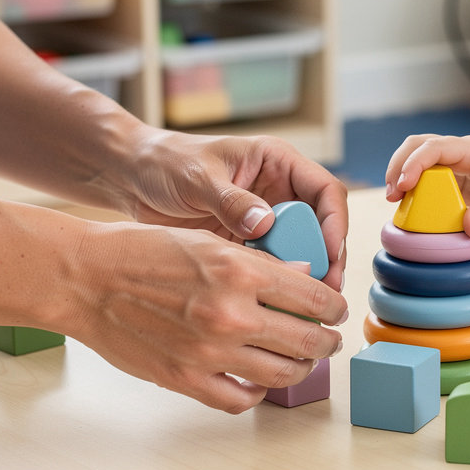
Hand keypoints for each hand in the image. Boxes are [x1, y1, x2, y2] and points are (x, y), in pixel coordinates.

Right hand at [68, 222, 347, 412]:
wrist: (85, 280)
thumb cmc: (141, 252)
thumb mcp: (206, 241)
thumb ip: (259, 263)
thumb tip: (304, 277)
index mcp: (240, 271)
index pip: (314, 297)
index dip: (334, 307)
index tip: (336, 311)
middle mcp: (231, 314)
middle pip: (307, 341)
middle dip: (327, 342)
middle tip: (328, 341)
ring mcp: (209, 353)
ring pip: (281, 374)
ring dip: (300, 369)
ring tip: (300, 361)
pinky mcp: (185, 380)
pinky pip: (239, 400)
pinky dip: (255, 393)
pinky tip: (257, 380)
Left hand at [118, 129, 347, 291]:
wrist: (133, 180)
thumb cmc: (165, 163)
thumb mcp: (198, 177)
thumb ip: (231, 200)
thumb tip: (265, 222)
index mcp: (277, 162)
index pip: (326, 190)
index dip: (335, 222)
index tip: (331, 253)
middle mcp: (279, 191)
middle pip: (320, 227)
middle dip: (326, 259)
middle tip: (325, 292)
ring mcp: (266, 220)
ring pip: (301, 251)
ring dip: (306, 277)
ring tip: (305, 306)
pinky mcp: (250, 244)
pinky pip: (274, 266)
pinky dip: (278, 285)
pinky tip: (276, 306)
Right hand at [384, 134, 469, 237]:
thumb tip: (468, 228)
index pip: (435, 147)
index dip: (415, 163)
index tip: (403, 185)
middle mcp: (458, 152)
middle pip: (417, 145)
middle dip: (399, 165)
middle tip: (392, 195)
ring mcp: (452, 164)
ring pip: (416, 157)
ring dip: (400, 175)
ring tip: (394, 201)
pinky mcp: (449, 179)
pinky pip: (423, 178)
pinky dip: (411, 189)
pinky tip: (408, 207)